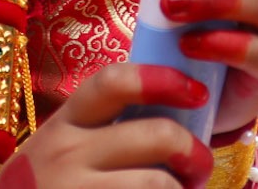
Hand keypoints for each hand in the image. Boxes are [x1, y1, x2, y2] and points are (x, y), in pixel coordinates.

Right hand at [0, 64, 215, 188]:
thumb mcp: (58, 150)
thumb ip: (100, 131)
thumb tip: (171, 115)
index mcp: (65, 124)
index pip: (115, 82)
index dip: (163, 80)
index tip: (196, 92)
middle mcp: (68, 153)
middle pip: (156, 135)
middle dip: (193, 151)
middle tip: (199, 167)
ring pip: (157, 182)